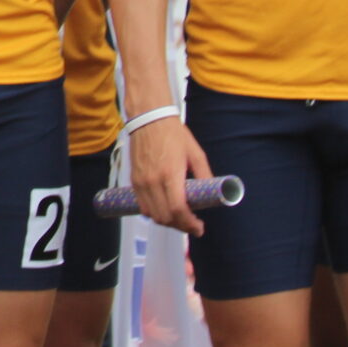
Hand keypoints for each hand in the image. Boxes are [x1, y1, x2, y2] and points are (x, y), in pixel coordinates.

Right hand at [129, 117, 212, 235]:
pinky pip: (142, 205)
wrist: (148, 118)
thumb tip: (213, 194)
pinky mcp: (134, 180)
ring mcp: (141, 182)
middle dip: (181, 226)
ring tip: (179, 218)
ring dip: (167, 221)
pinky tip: (164, 209)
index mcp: (170, 174)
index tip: (199, 227)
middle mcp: (152, 181)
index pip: (178, 210)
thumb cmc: (173, 134)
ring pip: (152, 215)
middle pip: (164, 217)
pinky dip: (154, 213)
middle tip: (192, 224)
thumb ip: (205, 176)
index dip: (189, 224)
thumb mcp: (196, 154)